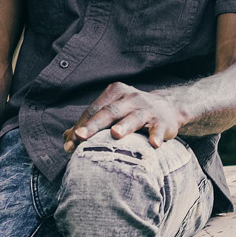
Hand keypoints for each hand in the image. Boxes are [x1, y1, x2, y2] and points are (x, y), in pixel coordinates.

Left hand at [63, 82, 183, 151]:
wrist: (169, 108)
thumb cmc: (133, 112)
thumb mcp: (113, 113)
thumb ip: (91, 124)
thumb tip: (66, 138)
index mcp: (115, 93)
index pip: (95, 109)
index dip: (82, 126)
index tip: (71, 143)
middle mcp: (131, 97)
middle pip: (110, 111)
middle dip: (94, 124)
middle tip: (81, 136)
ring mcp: (147, 108)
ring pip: (134, 117)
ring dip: (125, 126)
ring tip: (115, 134)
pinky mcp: (163, 121)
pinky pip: (158, 128)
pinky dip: (156, 135)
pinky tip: (154, 144)